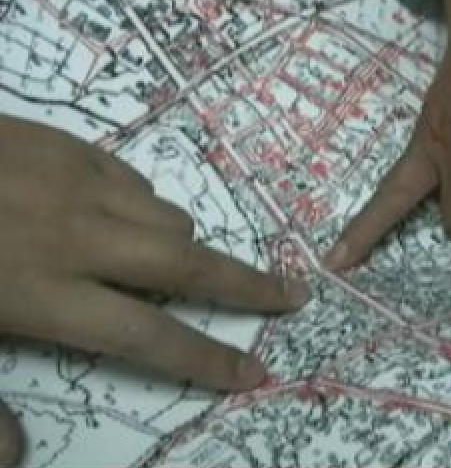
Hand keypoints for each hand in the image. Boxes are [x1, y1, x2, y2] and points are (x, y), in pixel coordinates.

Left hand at [0, 116, 309, 464]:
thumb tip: (15, 456)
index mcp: (43, 292)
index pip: (149, 337)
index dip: (207, 360)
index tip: (255, 374)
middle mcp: (78, 237)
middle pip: (188, 266)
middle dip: (248, 288)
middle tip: (292, 296)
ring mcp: (76, 183)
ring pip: (166, 220)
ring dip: (178, 248)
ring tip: (164, 262)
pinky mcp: (67, 144)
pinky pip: (134, 181)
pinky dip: (140, 207)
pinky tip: (113, 216)